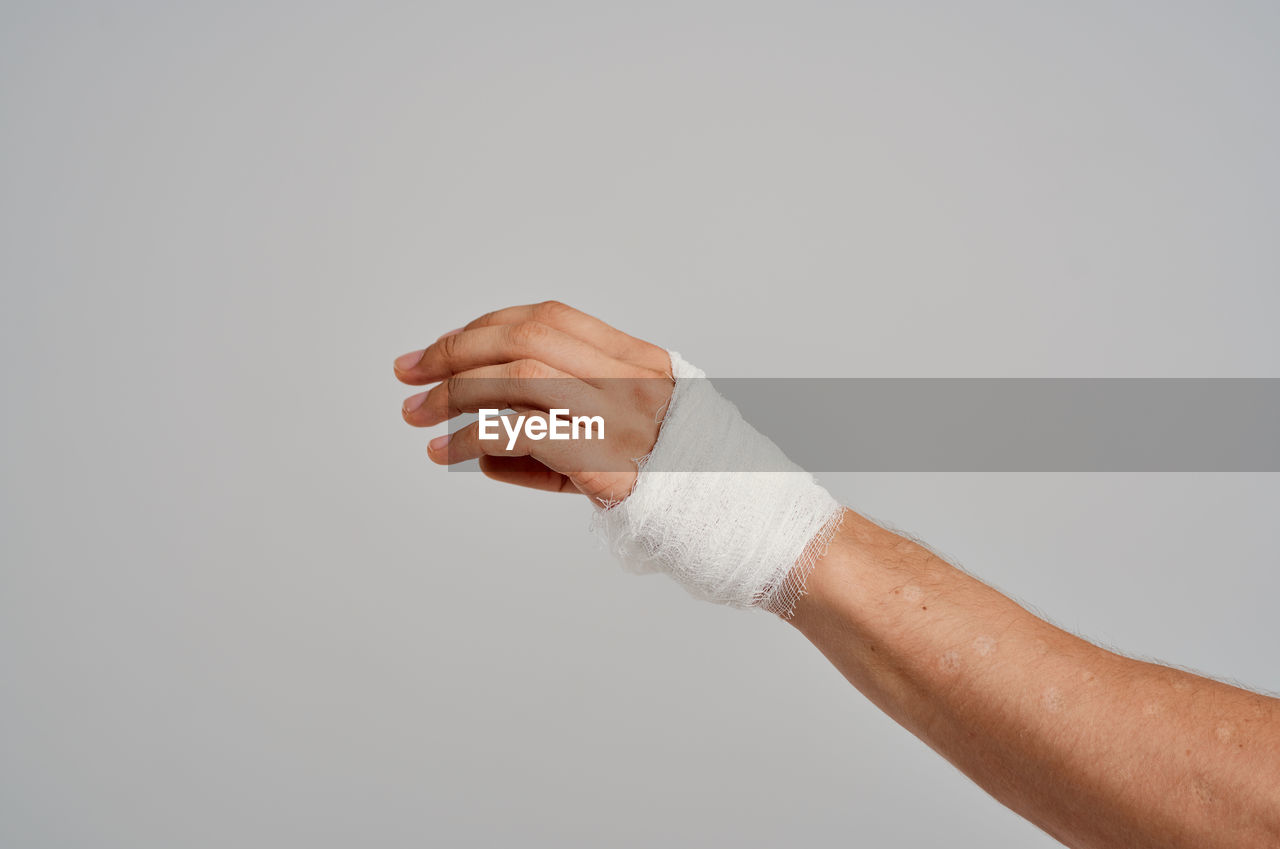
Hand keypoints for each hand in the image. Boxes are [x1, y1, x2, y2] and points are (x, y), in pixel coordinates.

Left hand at [394, 301, 674, 504]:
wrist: (732, 520)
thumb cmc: (674, 482)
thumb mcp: (627, 435)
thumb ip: (565, 426)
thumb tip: (486, 448)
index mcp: (638, 359)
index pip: (548, 318)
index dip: (486, 326)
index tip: (443, 347)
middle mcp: (629, 379)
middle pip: (525, 337)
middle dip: (455, 348)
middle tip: (409, 371)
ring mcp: (619, 418)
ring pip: (517, 376)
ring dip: (455, 391)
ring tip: (417, 414)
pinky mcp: (604, 462)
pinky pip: (522, 433)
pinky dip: (472, 437)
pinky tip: (447, 451)